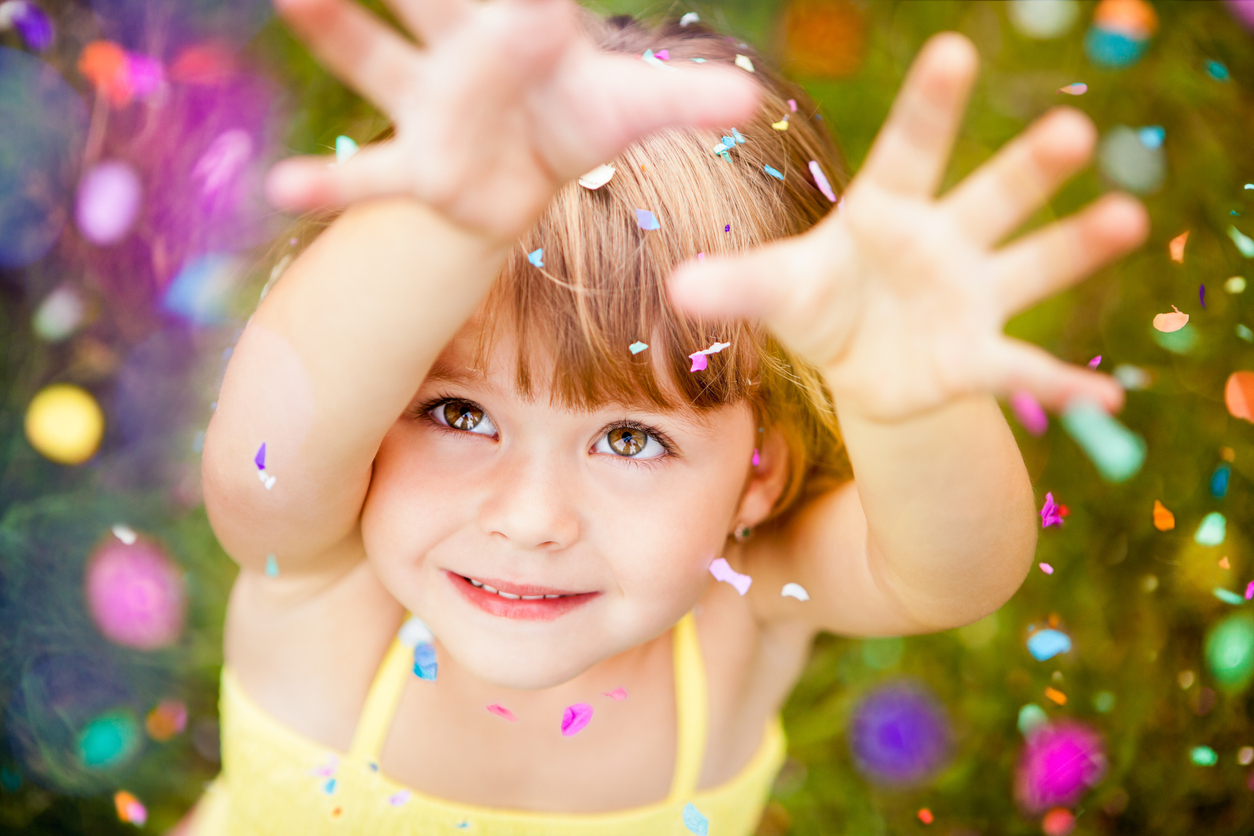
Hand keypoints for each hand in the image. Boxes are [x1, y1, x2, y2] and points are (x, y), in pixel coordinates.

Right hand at [266, 0, 759, 240]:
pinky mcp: (417, 168)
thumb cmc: (578, 118)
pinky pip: (369, 177)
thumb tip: (750, 96)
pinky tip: (284, 189)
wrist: (532, 169)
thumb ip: (679, 97)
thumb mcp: (630, 108)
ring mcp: (427, 107)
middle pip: (429, 0)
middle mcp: (460, 52)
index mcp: (517, 22)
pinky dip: (331, 186)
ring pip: (377, 60)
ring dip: (338, 29)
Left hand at [669, 33, 1148, 421]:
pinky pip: (1026, 368)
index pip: (910, 150)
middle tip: (1073, 130)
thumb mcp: (777, 291)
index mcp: (888, 211)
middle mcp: (944, 241)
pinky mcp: (980, 355)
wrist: (858, 361)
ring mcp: (972, 295)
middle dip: (1029, 167)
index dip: (930, 105)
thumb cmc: (820, 302)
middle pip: (991, 196)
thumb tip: (678, 287)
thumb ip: (739, 284)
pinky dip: (1065, 384)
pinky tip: (1111, 400)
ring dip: (1077, 245)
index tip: (954, 49)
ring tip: (1128, 218)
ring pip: (1031, 264)